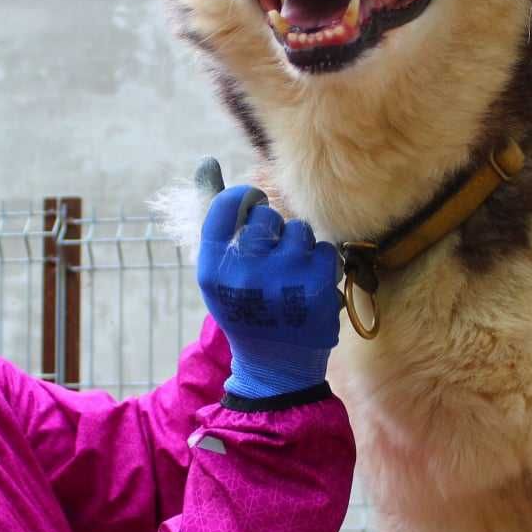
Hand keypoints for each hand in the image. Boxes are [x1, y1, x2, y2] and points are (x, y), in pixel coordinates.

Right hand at [195, 161, 340, 400]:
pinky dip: (321, 265)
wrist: (276, 367)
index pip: (227, 204)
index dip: (244, 200)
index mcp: (211, 268)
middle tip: (271, 257)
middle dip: (272, 230)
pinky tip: (309, 287)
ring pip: (299, 230)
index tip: (251, 212)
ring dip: (299, 247)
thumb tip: (207, 164)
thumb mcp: (217, 270)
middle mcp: (243, 273)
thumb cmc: (245, 307)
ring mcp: (281, 280)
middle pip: (266, 215)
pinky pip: (324, 249)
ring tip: (290, 275)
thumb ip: (213, 217)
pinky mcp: (316, 288)